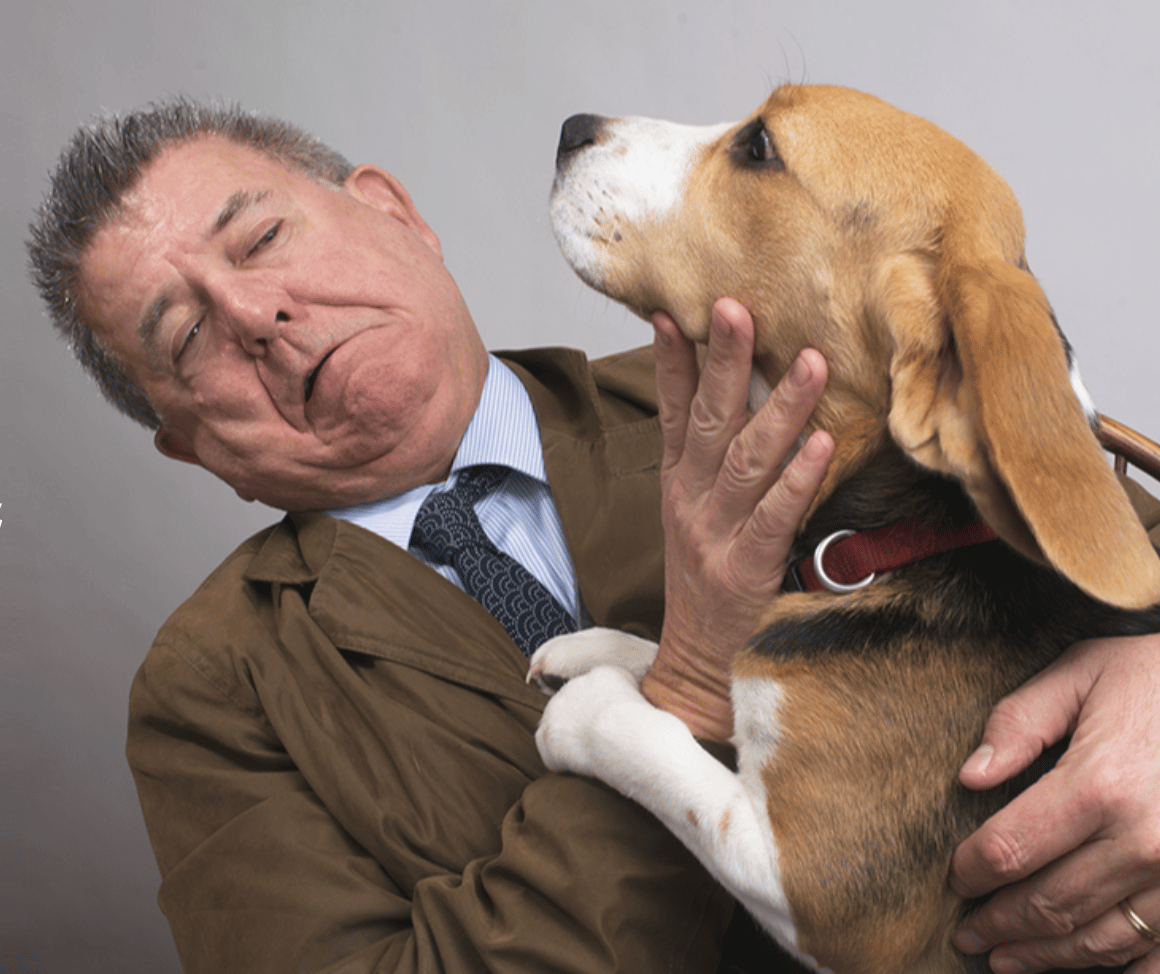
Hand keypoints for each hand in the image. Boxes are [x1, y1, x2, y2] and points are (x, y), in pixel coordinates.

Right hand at [639, 298, 831, 741]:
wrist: (697, 666)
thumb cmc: (704, 584)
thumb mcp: (692, 516)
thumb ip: (713, 463)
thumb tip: (743, 405)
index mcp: (677, 484)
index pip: (670, 412)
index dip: (670, 362)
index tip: (674, 310)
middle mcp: (691, 501)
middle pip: (706, 421)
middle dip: (724, 362)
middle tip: (739, 307)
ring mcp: (716, 534)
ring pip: (746, 460)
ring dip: (779, 407)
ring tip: (810, 360)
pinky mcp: (747, 569)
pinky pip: (775, 517)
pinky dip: (797, 479)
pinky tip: (821, 443)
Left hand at [950, 634, 1159, 971]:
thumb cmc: (1154, 680)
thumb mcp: (1082, 673)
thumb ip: (1019, 722)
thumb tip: (970, 776)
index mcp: (1099, 785)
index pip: (1010, 849)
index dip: (971, 872)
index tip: (953, 878)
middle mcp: (1142, 842)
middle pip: (1048, 904)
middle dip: (997, 924)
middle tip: (966, 933)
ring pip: (1097, 940)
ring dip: (1045, 956)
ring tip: (1005, 960)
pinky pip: (1157, 956)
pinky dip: (1118, 969)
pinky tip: (1080, 965)